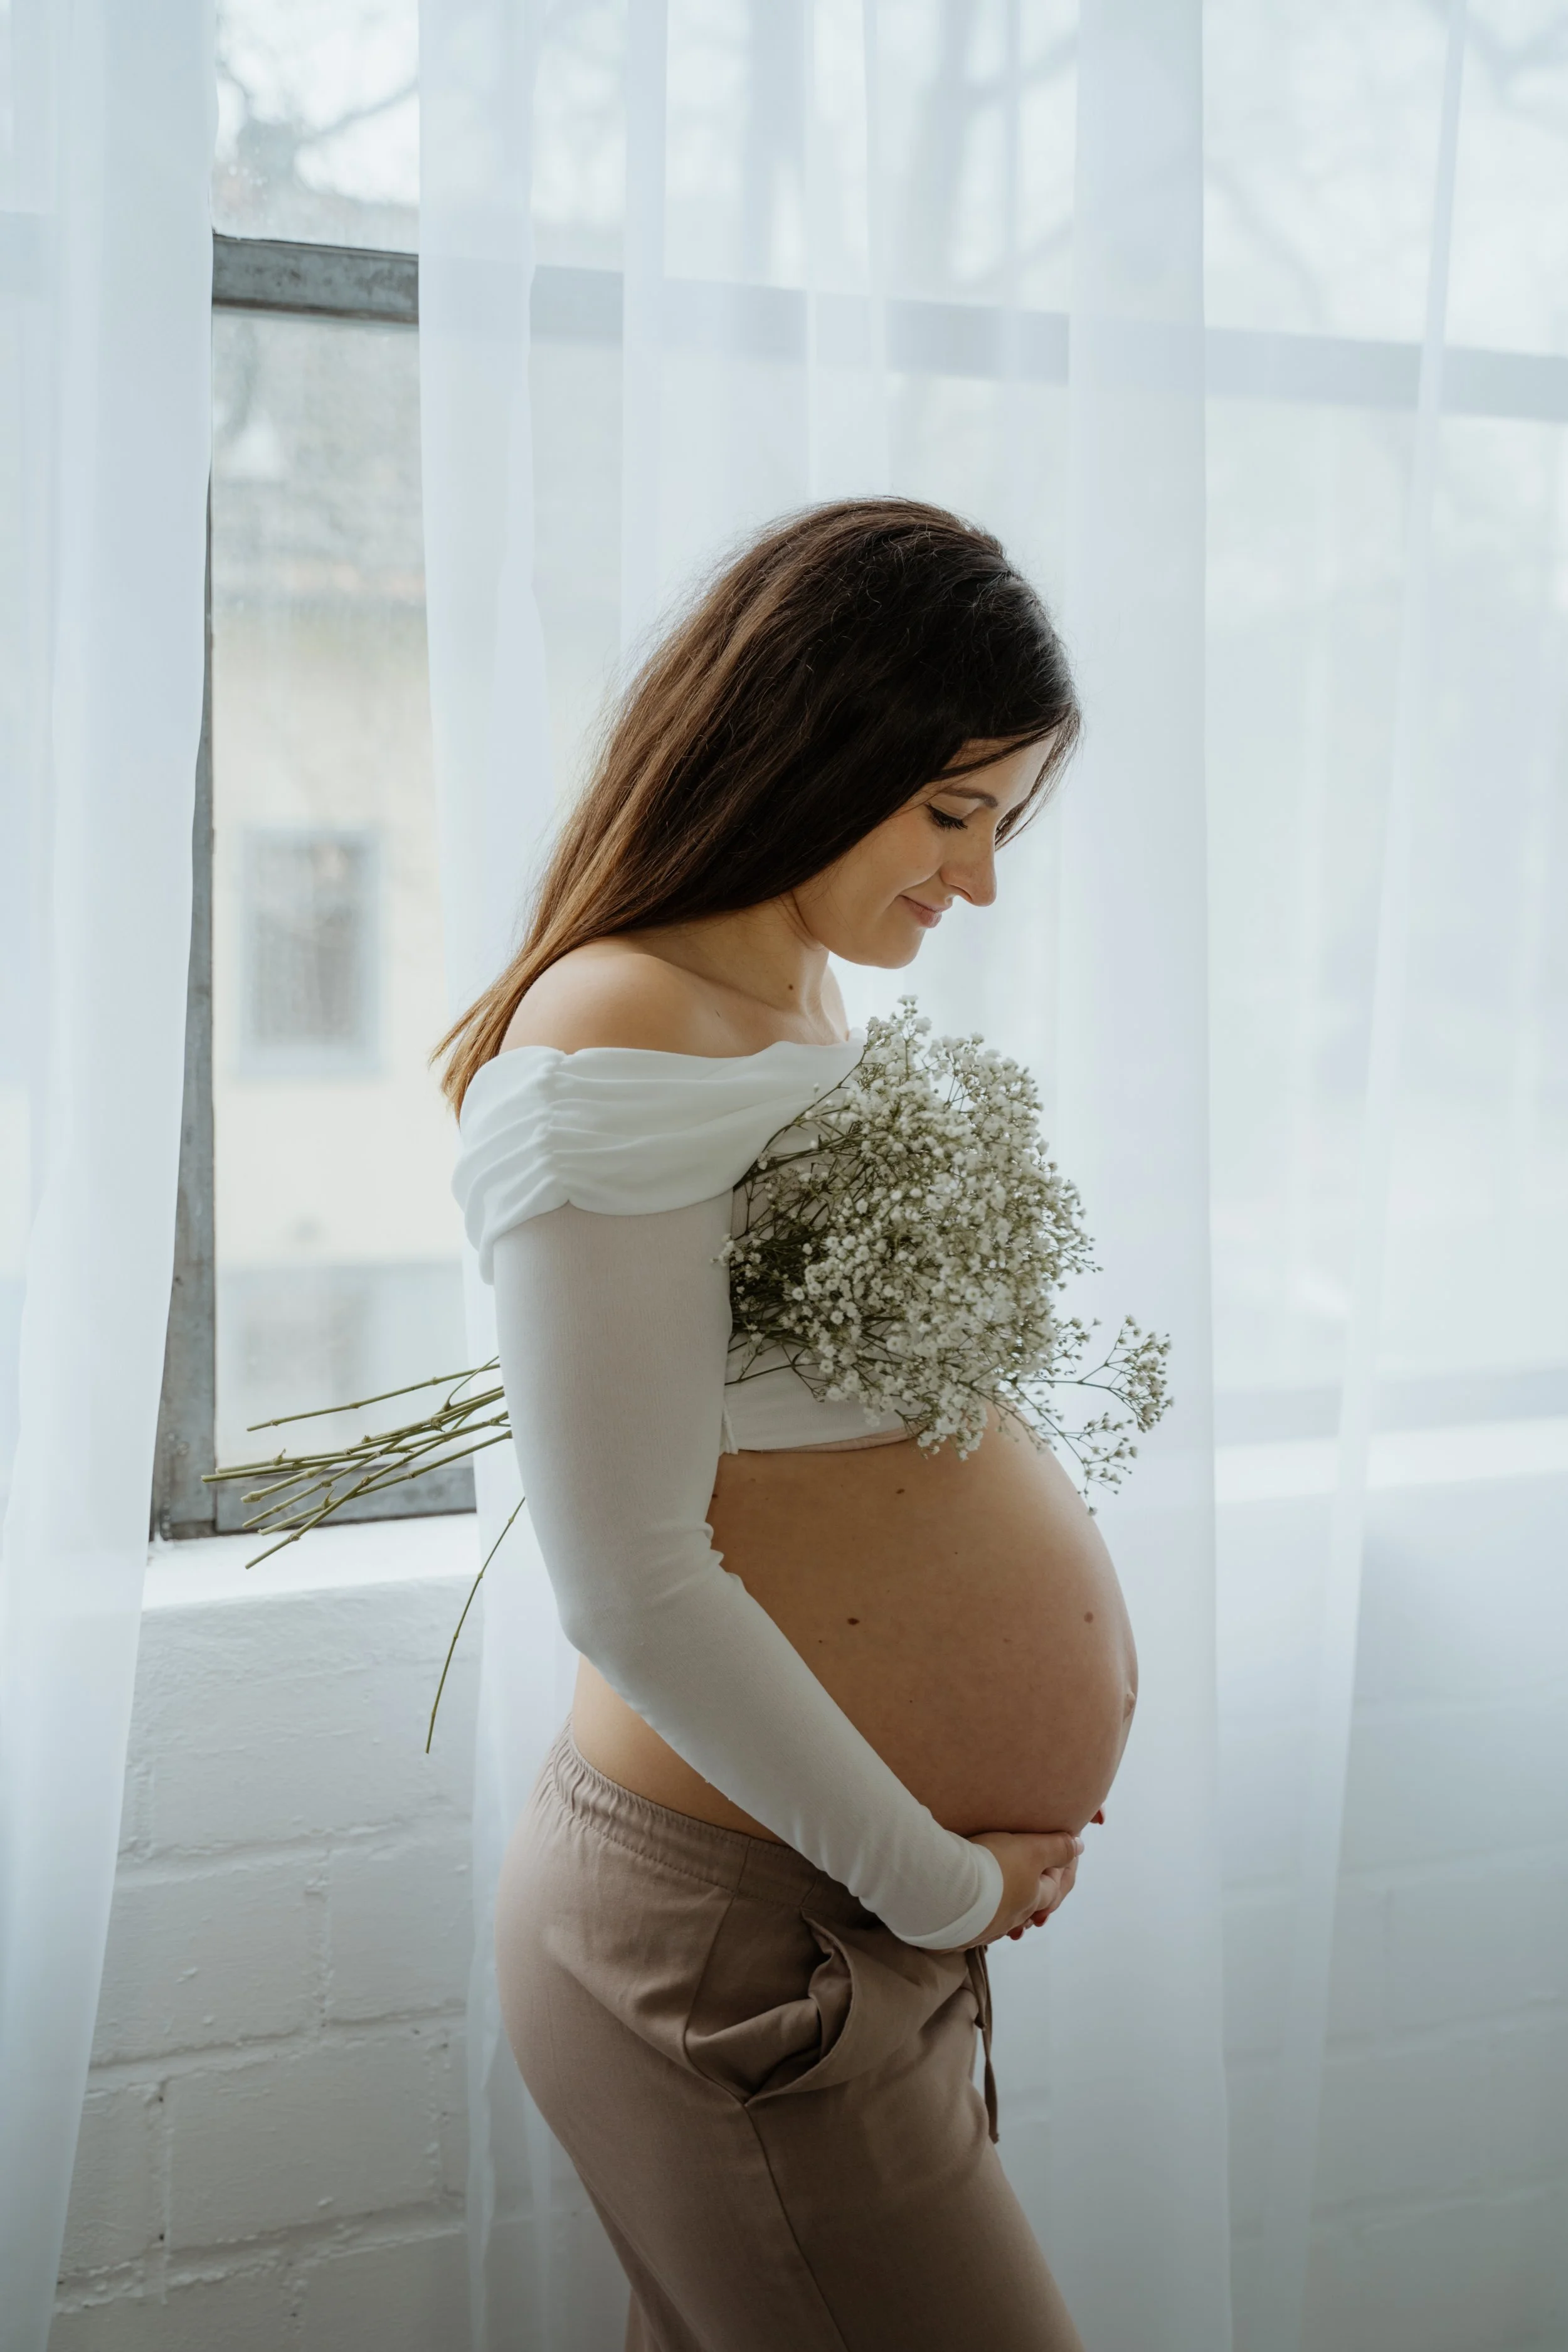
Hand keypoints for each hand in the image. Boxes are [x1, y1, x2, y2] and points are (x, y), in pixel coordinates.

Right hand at [945, 1829, 1083, 1949]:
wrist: (948, 1890)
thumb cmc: (994, 1866)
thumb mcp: (1031, 1849)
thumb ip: (1057, 1847)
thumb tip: (1079, 1846)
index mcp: (1034, 1900)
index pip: (1054, 1887)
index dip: (1058, 1870)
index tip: (1054, 1858)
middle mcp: (1013, 1919)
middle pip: (1028, 1908)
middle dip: (1033, 1899)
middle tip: (1032, 1885)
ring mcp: (986, 1928)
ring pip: (1001, 1918)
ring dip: (1004, 1909)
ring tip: (1000, 1902)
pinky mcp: (961, 1933)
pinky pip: (974, 1924)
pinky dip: (977, 1915)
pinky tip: (969, 1910)